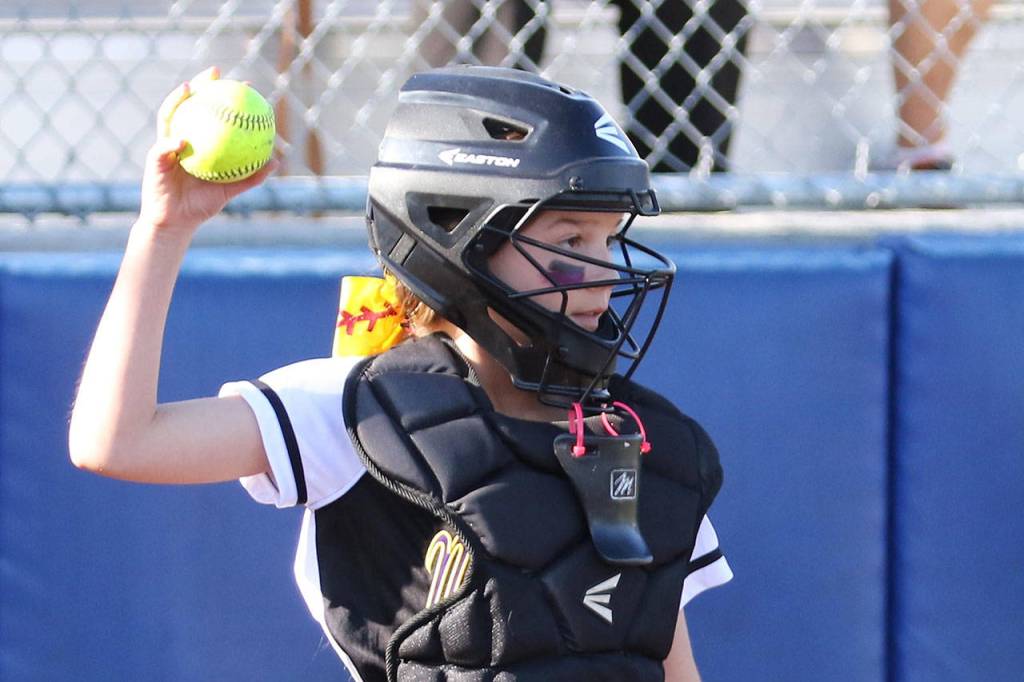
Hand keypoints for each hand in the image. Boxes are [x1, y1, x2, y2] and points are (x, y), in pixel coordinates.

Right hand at [138, 67, 277, 235]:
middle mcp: (180, 137)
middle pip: (189, 104)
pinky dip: (172, 143)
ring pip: (169, 115)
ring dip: (176, 100)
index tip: (245, 85)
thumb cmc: (201, 206)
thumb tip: (276, 161)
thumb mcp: (230, 189)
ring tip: (188, 88)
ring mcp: (165, 146)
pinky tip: (183, 139)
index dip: (226, 96)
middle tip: (215, 71)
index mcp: (198, 142)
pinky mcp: (154, 159)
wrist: (177, 222)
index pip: (212, 113)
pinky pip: (163, 148)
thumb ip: (251, 176)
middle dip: (200, 83)